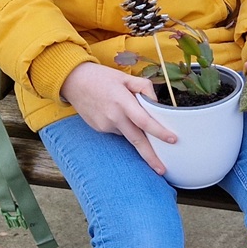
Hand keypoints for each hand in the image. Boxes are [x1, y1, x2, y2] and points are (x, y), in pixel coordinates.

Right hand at [60, 62, 178, 172]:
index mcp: (122, 101)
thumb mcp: (125, 77)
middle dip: (150, 157)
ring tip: (121, 109)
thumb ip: (144, 87)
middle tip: (162, 170)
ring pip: (127, 134)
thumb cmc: (101, 77)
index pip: (144, 120)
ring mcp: (105, 125)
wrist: (74, 81)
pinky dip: (122, 125)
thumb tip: (156, 102)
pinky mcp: (99, 129)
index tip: (172, 140)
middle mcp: (114, 116)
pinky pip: (117, 131)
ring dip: (134, 130)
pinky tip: (113, 112)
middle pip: (136, 140)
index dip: (159, 132)